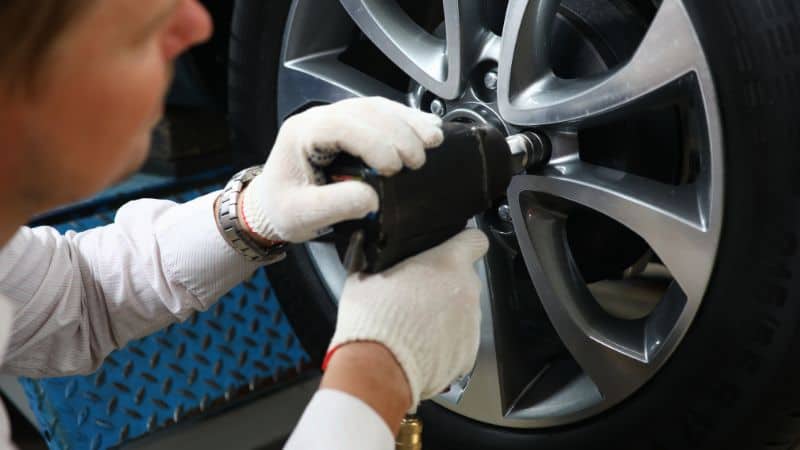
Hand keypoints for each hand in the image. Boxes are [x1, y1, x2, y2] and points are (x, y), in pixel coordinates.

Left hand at [240, 97, 443, 242]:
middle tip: (419, 159)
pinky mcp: (352, 127)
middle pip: (366, 111)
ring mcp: (336, 119)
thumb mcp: (301, 215)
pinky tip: (426, 129)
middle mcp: (319, 119)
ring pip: (377, 107)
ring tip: (433, 139)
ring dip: (408, 121)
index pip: (343, 125)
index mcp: (302, 134)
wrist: (270, 206)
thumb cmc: (281, 209)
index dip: (374, 141)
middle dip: (399, 131)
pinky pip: (382, 114)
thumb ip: (334, 205)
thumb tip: (372, 197)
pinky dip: (406, 120)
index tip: (394, 167)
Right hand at [327, 228, 488, 409]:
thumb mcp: (363, 279)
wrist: (379, 368)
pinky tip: (422, 348)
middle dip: (446, 284)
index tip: (452, 249)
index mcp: (446, 263)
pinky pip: (461, 341)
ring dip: (446, 315)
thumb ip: (371, 260)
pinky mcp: (469, 353)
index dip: (464, 243)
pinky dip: (446, 343)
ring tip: (416, 326)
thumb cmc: (373, 319)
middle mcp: (467, 290)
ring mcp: (471, 323)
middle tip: (419, 294)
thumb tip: (362, 248)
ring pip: (464, 311)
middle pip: (466, 278)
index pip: (475, 240)